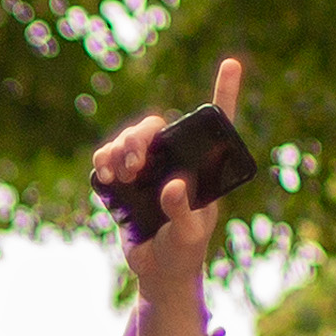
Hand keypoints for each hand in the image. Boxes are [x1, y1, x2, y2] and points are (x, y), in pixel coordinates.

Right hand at [88, 53, 248, 314]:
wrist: (158, 272)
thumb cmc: (184, 252)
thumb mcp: (189, 234)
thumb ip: (183, 210)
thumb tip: (173, 185)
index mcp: (202, 168)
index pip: (218, 124)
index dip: (225, 91)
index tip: (232, 63)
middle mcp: (175, 162)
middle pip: (156, 127)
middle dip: (140, 138)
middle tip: (135, 167)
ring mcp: (148, 170)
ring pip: (129, 139)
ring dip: (119, 148)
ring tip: (119, 174)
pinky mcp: (124, 183)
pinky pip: (109, 159)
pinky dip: (103, 161)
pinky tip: (104, 174)